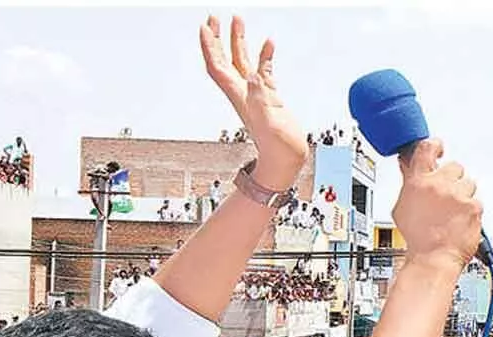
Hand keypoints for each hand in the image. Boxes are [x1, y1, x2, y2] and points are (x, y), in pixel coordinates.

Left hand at [200, 15, 306, 189]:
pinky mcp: (270, 98)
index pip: (218, 66)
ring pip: (242, 61)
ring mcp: (256, 95)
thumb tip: (252, 73)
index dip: (210, 46)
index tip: (206, 26)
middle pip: (225, 60)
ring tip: (238, 21)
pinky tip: (269, 44)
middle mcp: (244, 93)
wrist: (286, 163)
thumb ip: (261, 94)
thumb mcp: (269, 120)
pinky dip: (265, 55)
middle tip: (215, 16)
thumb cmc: (277, 147)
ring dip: (238, 41)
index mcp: (239, 96)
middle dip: (218, 37)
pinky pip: (263, 70)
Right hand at [393, 139, 481, 275]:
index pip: (427, 149)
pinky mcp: (473, 207)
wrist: (433, 258)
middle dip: (453, 178)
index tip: (439, 148)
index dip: (435, 146)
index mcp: (418, 182)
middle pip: (454, 166)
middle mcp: (439, 185)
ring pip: (468, 183)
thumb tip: (409, 167)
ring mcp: (458, 195)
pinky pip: (476, 201)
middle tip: (447, 194)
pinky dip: (471, 210)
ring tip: (454, 211)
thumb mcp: (402, 207)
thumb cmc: (417, 238)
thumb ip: (409, 183)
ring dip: (463, 193)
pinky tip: (460, 221)